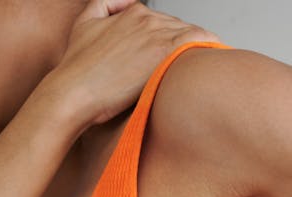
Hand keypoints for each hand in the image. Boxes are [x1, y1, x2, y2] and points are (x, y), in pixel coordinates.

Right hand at [50, 0, 221, 128]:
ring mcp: (157, 33)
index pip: (165, 23)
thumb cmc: (78, 69)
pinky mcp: (164, 51)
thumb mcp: (85, 24)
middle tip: (199, 67)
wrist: (74, 92)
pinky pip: (199, 41)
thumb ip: (105, 7)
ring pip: (192, 34)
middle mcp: (146, 18)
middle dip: (188, 47)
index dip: (174, 41)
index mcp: (132, 12)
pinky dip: (210, 46)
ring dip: (202, 49)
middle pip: (180, 29)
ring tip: (213, 66)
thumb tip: (122, 5)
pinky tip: (217, 58)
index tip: (181, 56)